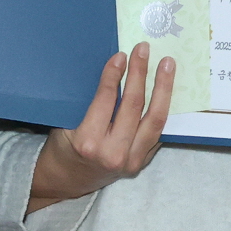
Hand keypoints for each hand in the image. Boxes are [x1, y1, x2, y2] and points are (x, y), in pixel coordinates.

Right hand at [26, 43, 171, 215]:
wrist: (67, 181)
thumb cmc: (63, 146)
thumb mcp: (66, 122)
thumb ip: (90, 101)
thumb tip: (114, 66)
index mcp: (88, 141)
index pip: (107, 100)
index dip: (115, 74)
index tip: (121, 55)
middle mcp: (112, 153)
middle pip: (134, 106)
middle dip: (140, 73)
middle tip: (144, 50)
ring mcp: (131, 161)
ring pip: (155, 119)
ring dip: (163, 88)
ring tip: (167, 65)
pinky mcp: (141, 163)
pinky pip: (157, 132)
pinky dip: (162, 108)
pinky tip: (166, 89)